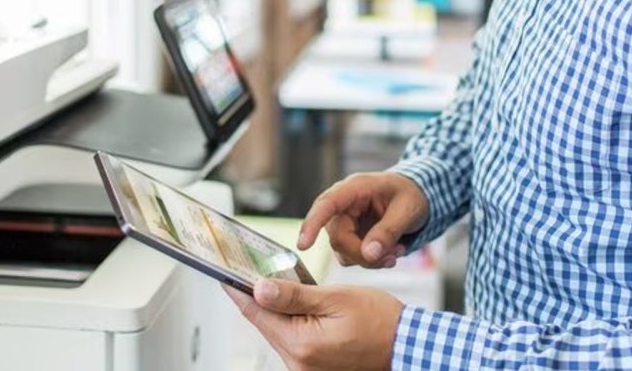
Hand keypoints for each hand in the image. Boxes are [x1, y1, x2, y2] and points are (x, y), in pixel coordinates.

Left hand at [225, 279, 402, 370]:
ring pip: (278, 331)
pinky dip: (291, 322)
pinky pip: (293, 341)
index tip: (224, 274)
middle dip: (261, 296)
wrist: (407, 346)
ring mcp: (305, 369)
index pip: (256, 313)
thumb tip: (259, 289)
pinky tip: (299, 305)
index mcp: (301, 345)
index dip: (238, 290)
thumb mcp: (336, 298)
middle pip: (265, 322)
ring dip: (278, 309)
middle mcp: (298, 363)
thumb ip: (294, 295)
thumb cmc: (380, 321)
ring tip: (283, 285)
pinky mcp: (313, 369)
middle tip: (255, 270)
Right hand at [297, 173, 429, 267]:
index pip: (326, 204)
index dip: (311, 224)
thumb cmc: (411, 195)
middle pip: (338, 238)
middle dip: (363, 255)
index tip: (303, 246)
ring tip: (396, 251)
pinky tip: (391, 252)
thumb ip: (388, 232)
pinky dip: (371, 261)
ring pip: (344, 251)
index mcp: (354, 189)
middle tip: (392, 258)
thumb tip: (368, 254)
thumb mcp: (407, 210)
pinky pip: (351, 256)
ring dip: (369, 259)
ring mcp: (345, 222)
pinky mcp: (350, 236)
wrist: (417, 196)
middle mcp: (343, 205)